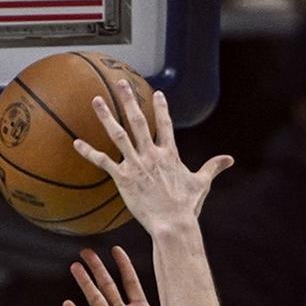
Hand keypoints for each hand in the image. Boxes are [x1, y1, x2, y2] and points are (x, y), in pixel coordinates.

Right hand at [63, 246, 171, 305]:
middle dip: (98, 268)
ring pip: (96, 300)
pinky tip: (67, 304)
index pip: (131, 283)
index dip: (124, 266)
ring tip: (75, 267)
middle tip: (86, 251)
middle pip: (108, 286)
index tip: (115, 248)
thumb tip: (191, 296)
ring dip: (85, 284)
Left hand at [72, 81, 233, 232]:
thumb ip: (212, 167)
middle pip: (139, 121)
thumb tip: (229, 159)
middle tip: (120, 83)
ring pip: (119, 134)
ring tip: (96, 100)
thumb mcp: (201, 183)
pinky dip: (89, 152)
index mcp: (169, 154)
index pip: (165, 124)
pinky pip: (102, 162)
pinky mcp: (123, 178)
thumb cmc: (186, 206)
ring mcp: (136, 164)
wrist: (172, 223)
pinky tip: (76, 143)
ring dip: (106, 116)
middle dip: (129, 100)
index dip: (162, 108)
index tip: (158, 93)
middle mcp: (151, 154)